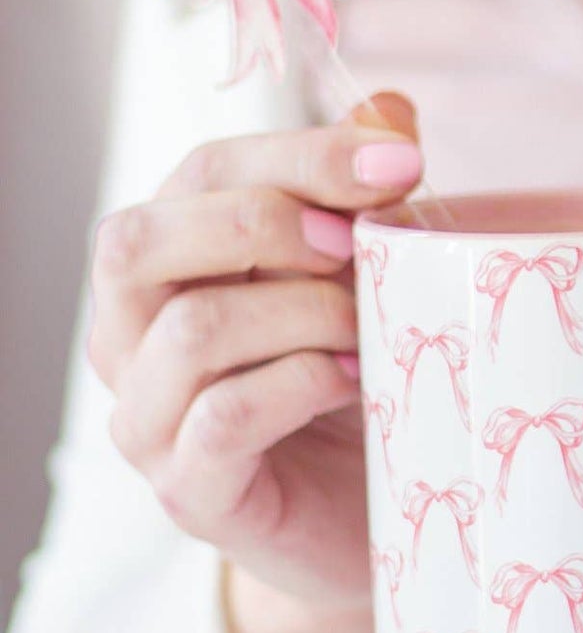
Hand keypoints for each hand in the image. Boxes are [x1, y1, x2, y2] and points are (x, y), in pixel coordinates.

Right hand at [87, 89, 423, 632]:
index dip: (302, 154)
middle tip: (363, 248)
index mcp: (168, 259)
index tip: (404, 165)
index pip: (200, 171)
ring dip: (302, 314)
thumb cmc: (359, 380)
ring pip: (189, 330)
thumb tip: (390, 114)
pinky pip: (220, 418)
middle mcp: (129, 333)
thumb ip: (370, 192)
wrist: (372, 518)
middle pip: (140, 239)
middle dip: (268, 223)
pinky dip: (300, 385)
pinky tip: (356, 384)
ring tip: (370, 331)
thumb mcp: (372, 273)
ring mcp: (146, 418)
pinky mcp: (186, 491)